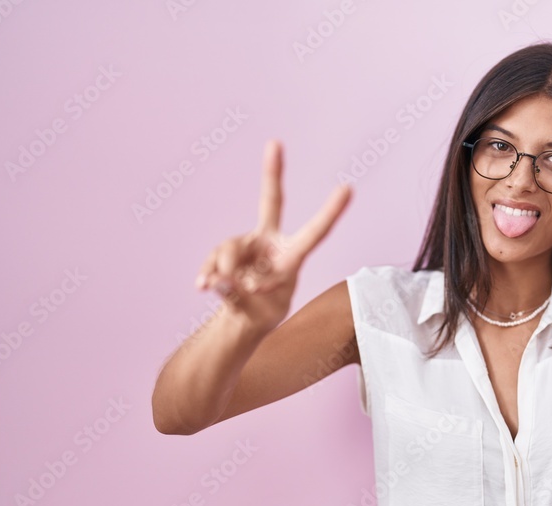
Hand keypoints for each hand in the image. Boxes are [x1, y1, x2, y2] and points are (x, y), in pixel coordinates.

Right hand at [195, 140, 351, 332]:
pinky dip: (208, 275)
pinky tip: (203, 288)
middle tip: (275, 143)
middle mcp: (270, 241)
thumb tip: (224, 276)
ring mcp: (246, 242)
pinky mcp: (224, 251)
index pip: (315, 232)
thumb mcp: (263, 309)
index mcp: (293, 255)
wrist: (242, 317)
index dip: (331, 212)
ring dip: (224, 272)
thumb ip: (246, 292)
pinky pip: (213, 259)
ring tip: (228, 292)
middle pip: (271, 201)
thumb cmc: (265, 311)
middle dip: (272, 172)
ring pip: (229, 248)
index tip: (348, 188)